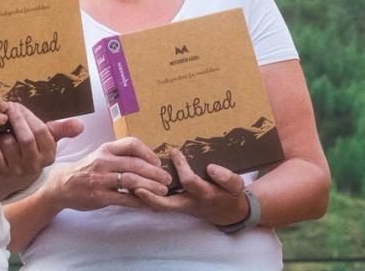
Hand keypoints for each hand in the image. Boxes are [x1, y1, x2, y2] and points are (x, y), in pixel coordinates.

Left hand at [0, 102, 81, 198]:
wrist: (15, 171)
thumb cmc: (32, 146)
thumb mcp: (48, 137)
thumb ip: (62, 129)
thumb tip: (80, 125)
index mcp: (49, 154)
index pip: (41, 131)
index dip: (27, 116)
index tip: (17, 106)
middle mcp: (35, 165)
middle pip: (26, 139)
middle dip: (16, 119)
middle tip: (8, 107)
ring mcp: (17, 171)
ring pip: (8, 144)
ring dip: (3, 132)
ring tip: (3, 127)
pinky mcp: (1, 172)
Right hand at [40, 136, 169, 212]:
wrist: (63, 185)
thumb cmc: (87, 169)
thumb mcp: (100, 155)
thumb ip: (119, 155)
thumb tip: (147, 158)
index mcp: (106, 149)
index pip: (131, 144)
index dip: (148, 152)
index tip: (158, 161)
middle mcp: (103, 162)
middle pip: (135, 164)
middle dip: (155, 172)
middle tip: (167, 178)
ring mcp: (101, 179)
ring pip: (132, 181)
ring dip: (151, 186)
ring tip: (163, 190)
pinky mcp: (100, 196)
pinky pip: (124, 199)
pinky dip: (139, 201)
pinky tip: (149, 203)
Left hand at [131, 149, 252, 225]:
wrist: (228, 213)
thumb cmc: (230, 195)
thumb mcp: (236, 186)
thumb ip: (226, 177)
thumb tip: (210, 167)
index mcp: (205, 195)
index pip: (190, 182)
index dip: (182, 167)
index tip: (174, 151)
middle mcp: (189, 204)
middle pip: (165, 204)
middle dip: (150, 195)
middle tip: (135, 184)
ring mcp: (180, 207)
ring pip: (158, 206)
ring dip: (143, 198)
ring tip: (128, 184)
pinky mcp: (175, 206)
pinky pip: (158, 205)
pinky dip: (146, 198)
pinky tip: (133, 187)